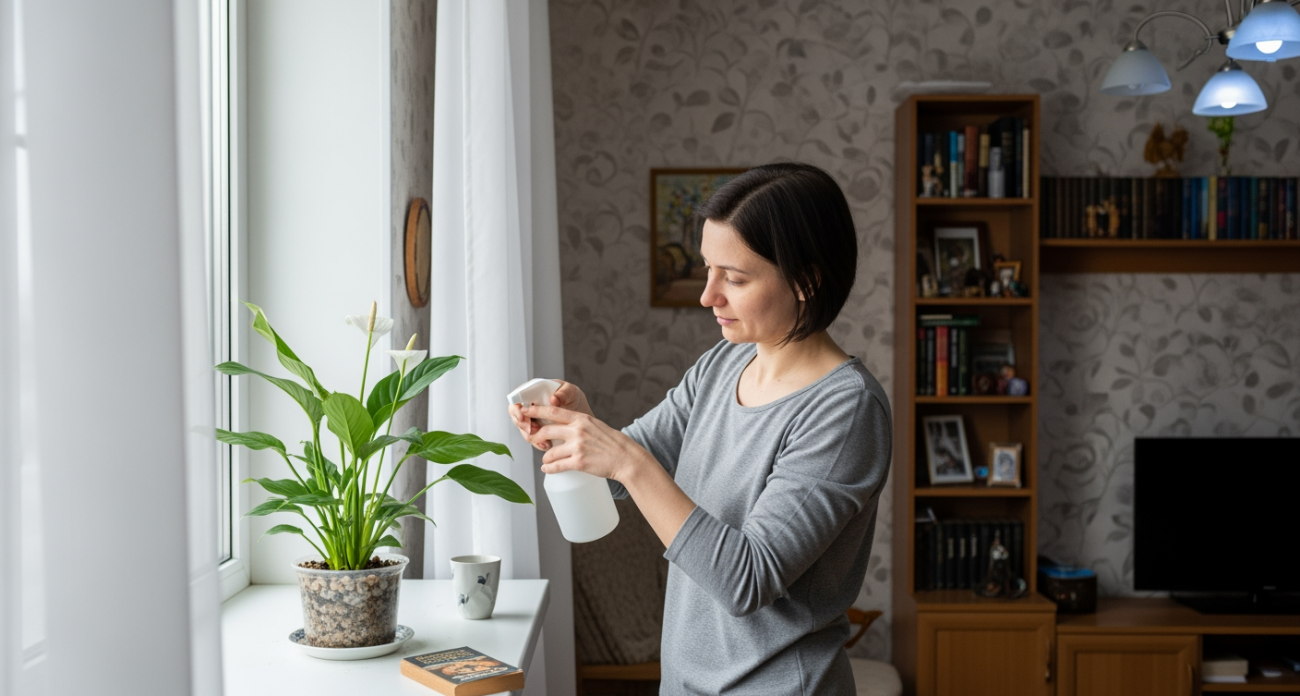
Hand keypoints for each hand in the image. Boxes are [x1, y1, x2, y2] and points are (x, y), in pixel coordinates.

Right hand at [507, 380, 592, 449]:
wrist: (582, 415)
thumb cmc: (574, 398)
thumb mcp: (572, 392)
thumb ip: (564, 393)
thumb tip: (553, 399)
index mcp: (534, 391)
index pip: (516, 397)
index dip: (516, 408)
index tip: (523, 416)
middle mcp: (530, 405)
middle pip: (516, 415)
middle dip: (523, 425)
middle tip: (533, 430)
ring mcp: (532, 419)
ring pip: (523, 429)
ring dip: (530, 436)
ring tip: (544, 439)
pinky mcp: (537, 431)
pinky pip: (532, 439)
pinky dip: (537, 443)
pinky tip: (547, 445)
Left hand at [523, 404, 642, 480]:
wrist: (626, 458)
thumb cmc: (613, 443)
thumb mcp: (596, 426)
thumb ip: (580, 425)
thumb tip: (563, 427)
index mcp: (582, 419)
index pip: (553, 412)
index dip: (536, 411)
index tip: (525, 411)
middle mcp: (578, 431)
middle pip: (546, 431)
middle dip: (535, 436)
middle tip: (531, 439)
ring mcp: (578, 447)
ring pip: (550, 452)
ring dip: (545, 456)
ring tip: (546, 459)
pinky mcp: (579, 463)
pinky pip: (557, 466)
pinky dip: (549, 468)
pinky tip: (546, 468)